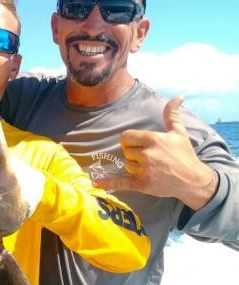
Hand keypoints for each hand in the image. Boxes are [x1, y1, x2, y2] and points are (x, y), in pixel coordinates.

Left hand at [93, 97, 217, 210]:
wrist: (192, 179)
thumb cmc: (184, 155)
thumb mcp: (179, 133)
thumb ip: (172, 115)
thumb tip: (177, 96)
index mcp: (153, 140)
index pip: (126, 136)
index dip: (129, 140)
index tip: (136, 144)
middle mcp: (147, 154)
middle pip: (126, 151)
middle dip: (134, 154)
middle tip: (149, 158)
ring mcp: (143, 170)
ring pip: (126, 165)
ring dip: (134, 167)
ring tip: (150, 168)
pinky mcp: (141, 184)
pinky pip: (120, 183)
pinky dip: (107, 183)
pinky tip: (95, 183)